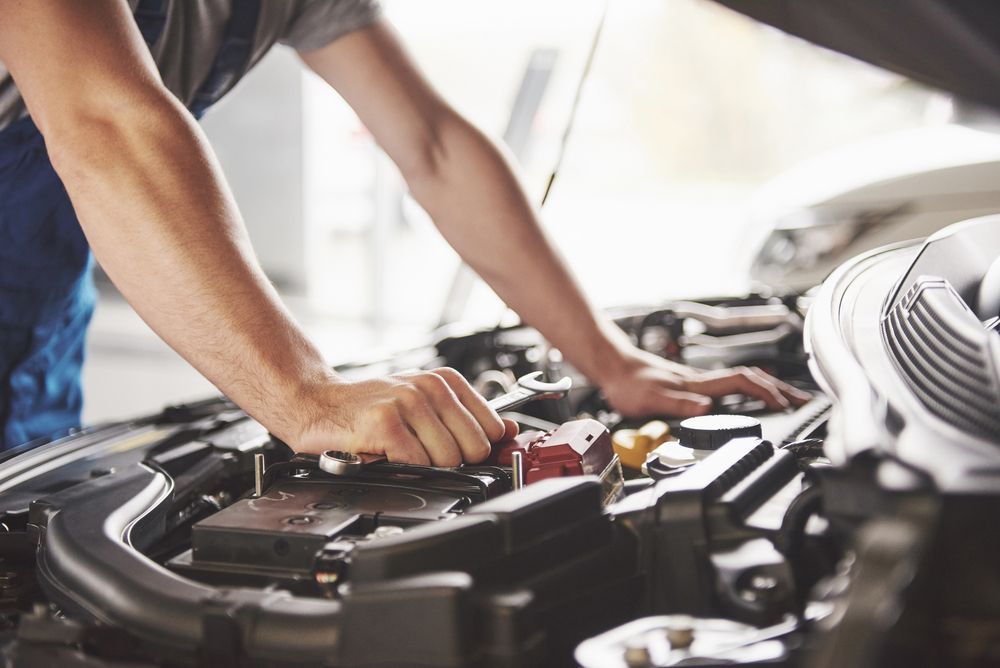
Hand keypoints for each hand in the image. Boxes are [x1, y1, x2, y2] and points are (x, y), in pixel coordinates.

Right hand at [291, 368, 517, 465]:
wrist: (318, 405)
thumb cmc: (370, 410)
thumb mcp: (425, 406)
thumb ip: (469, 419)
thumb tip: (511, 431)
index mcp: (446, 381)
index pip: (492, 429)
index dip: (476, 450)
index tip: (456, 452)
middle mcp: (430, 387)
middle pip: (474, 448)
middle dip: (452, 462)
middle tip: (422, 453)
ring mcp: (408, 402)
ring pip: (448, 459)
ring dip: (424, 466)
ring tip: (402, 452)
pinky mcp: (386, 423)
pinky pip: (417, 463)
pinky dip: (403, 469)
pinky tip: (388, 456)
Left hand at [600, 349, 811, 417]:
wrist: (612, 366)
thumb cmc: (628, 383)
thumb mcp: (651, 399)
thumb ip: (679, 405)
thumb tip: (706, 411)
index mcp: (697, 385)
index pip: (741, 383)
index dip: (766, 392)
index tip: (786, 404)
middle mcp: (701, 381)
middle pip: (751, 380)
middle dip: (780, 389)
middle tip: (804, 401)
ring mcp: (697, 382)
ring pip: (743, 381)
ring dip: (769, 388)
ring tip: (789, 398)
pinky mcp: (691, 385)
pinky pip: (730, 385)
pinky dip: (750, 389)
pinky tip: (750, 396)